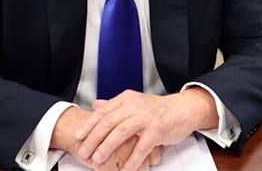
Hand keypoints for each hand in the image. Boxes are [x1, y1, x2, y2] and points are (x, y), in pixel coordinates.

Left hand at [74, 88, 217, 170]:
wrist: (183, 109)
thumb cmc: (157, 109)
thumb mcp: (134, 102)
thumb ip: (115, 105)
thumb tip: (95, 106)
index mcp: (127, 99)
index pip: (103, 112)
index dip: (89, 124)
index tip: (78, 136)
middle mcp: (135, 106)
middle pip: (109, 122)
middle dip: (93, 138)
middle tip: (84, 151)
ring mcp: (146, 117)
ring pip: (121, 132)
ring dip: (107, 147)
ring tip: (97, 160)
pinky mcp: (158, 130)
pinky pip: (141, 147)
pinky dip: (131, 159)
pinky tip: (124, 169)